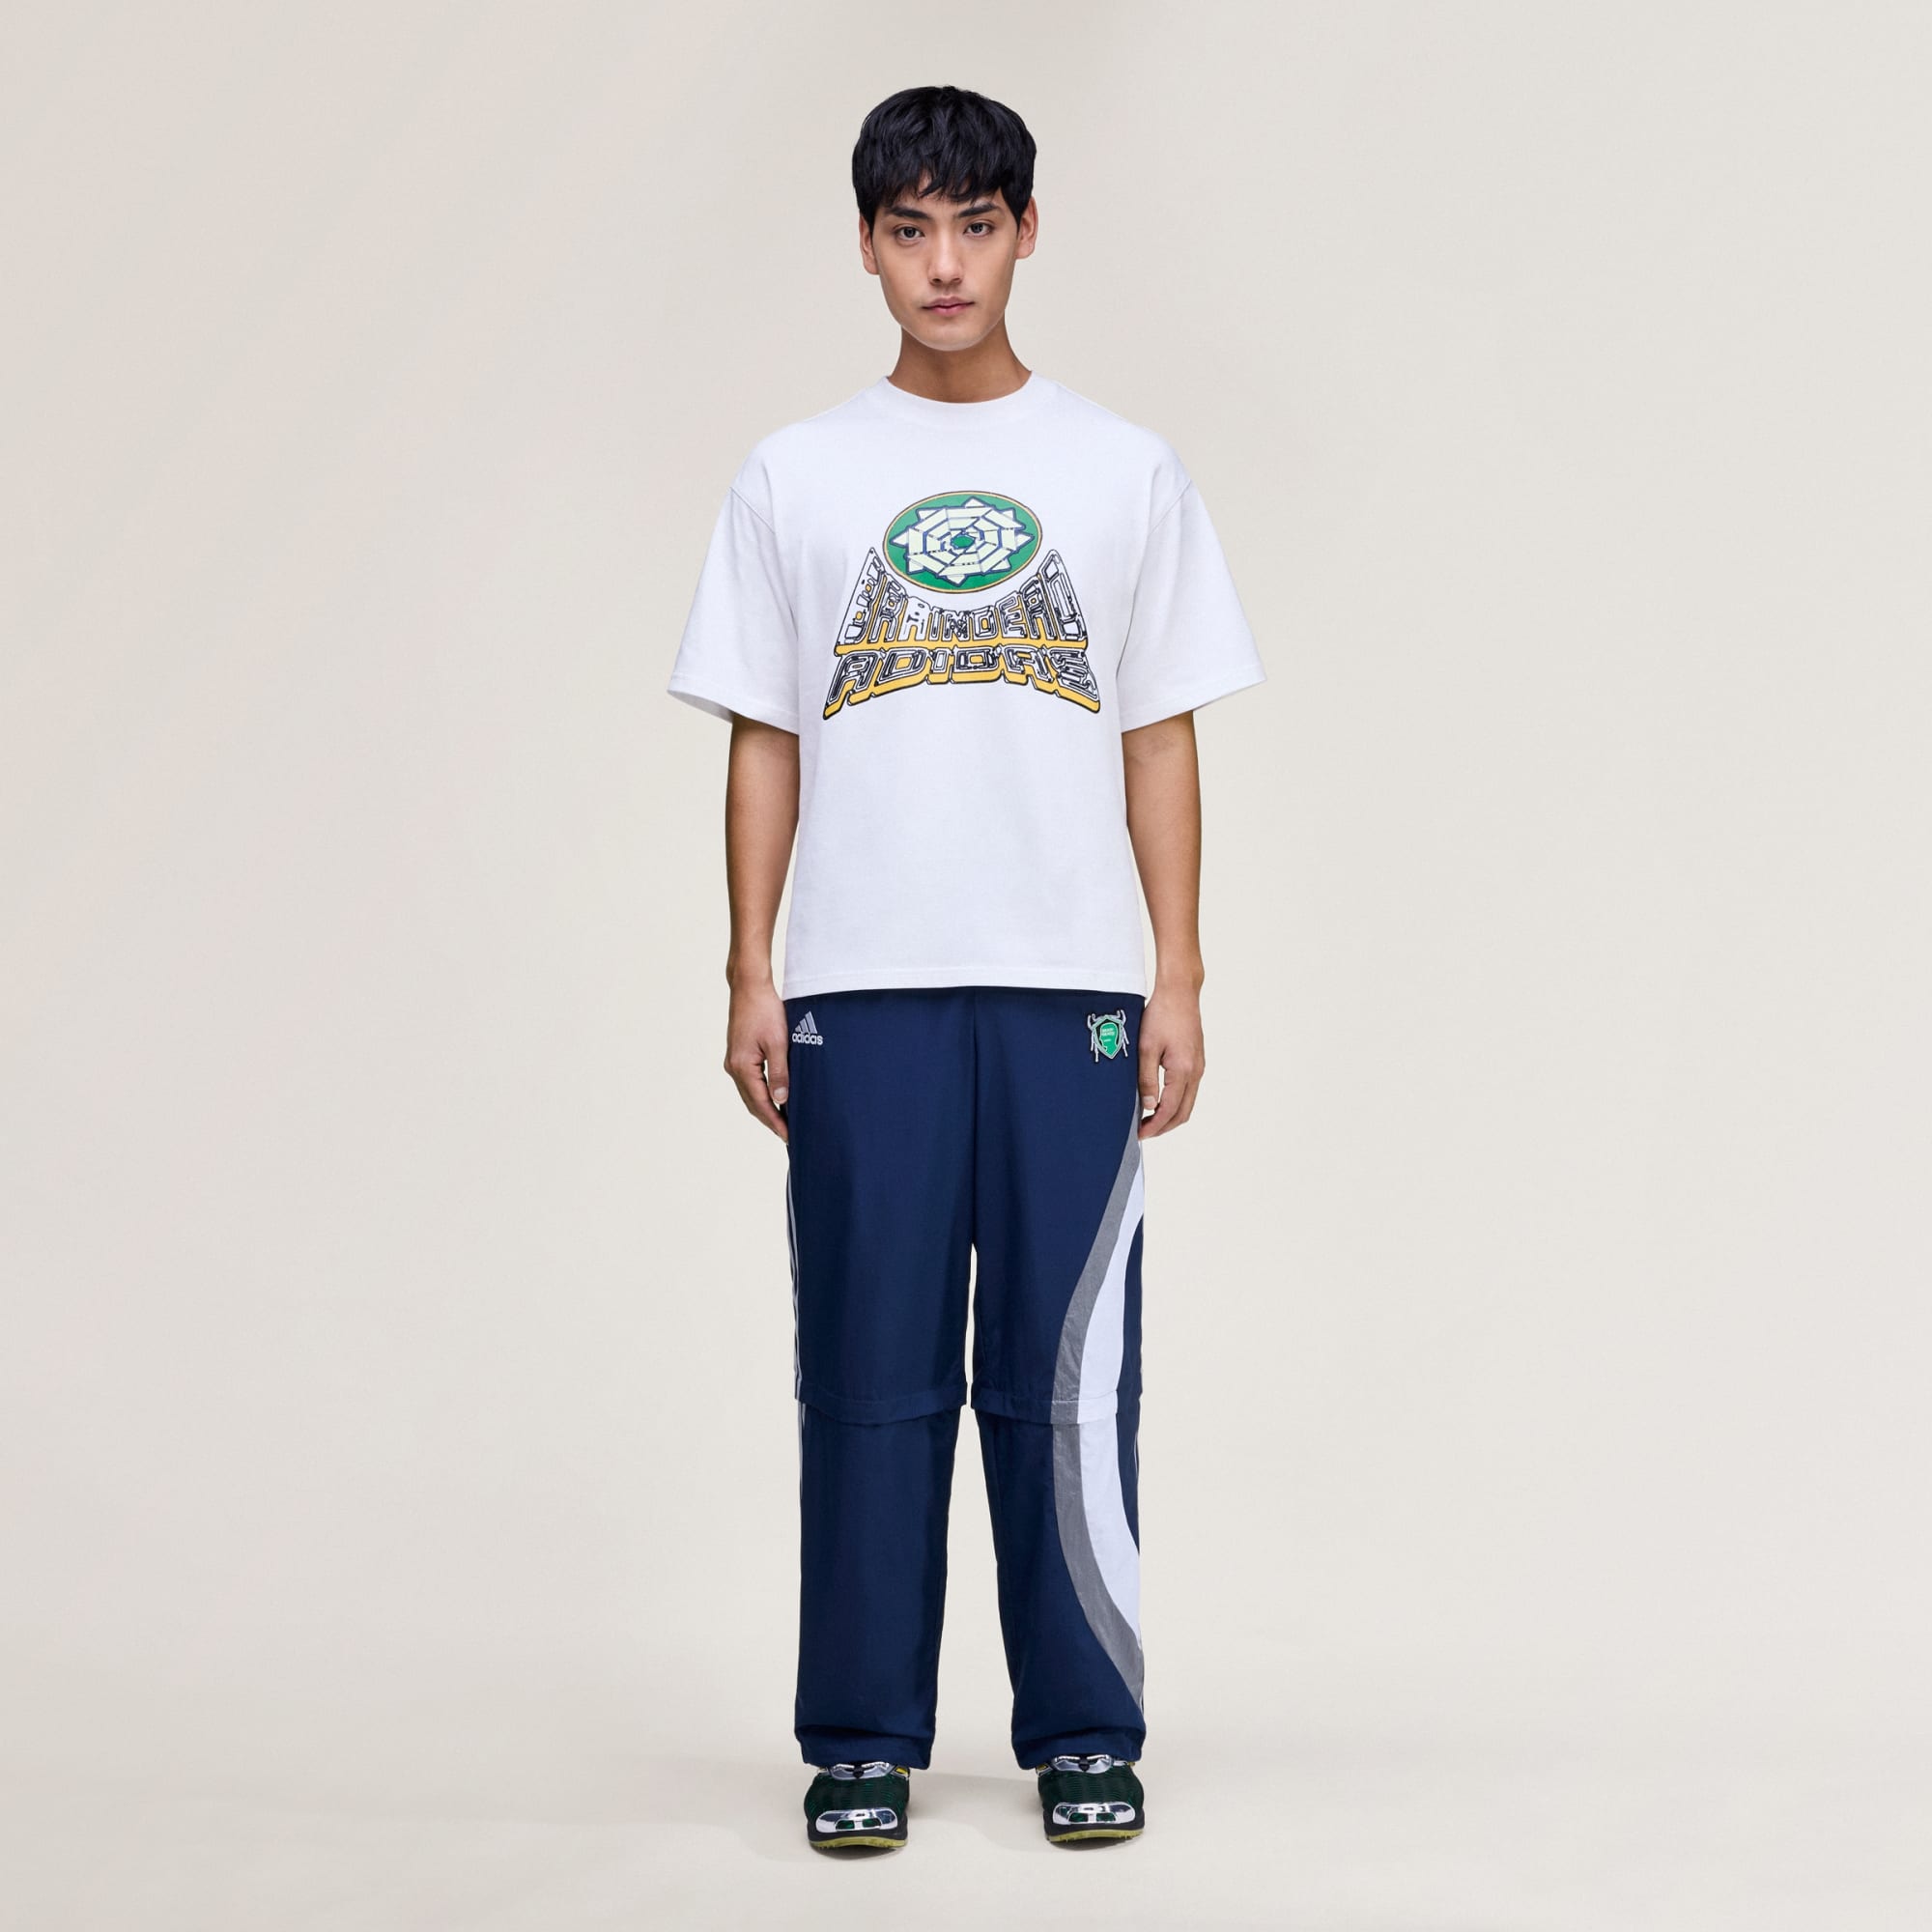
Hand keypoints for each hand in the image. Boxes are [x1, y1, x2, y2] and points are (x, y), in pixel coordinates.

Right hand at [724, 978, 790, 1141]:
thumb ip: (780, 1072)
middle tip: (788, 1135)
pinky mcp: (738, 1055)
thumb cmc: (765, 1011)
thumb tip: (781, 1100)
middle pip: (752, 1103)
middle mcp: (733, 1067)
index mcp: (742, 1066)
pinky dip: (761, 1095)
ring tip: (783, 1122)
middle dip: (770, 1120)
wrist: (749, 988)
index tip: (788, 1136)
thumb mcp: (779, 1042)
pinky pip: (749, 1083)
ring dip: (765, 1109)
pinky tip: (774, 1098)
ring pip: (750, 1094)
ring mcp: (734, 1062)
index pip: (760, 1103)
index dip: (775, 1121)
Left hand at [1137, 982, 1204, 1138]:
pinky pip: (1189, 1091)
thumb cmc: (1161, 1015)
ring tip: (1149, 1119)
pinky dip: (1176, 1103)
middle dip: (1164, 1127)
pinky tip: (1160, 1100)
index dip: (1155, 1126)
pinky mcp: (1197, 1061)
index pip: (1170, 1110)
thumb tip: (1148, 1105)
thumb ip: (1146, 1079)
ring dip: (1170, 1116)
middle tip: (1143, 1132)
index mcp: (1183, 1070)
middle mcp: (1196, 1072)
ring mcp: (1199, 1067)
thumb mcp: (1146, 1047)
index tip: (1140, 1134)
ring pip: (1188, 1103)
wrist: (1180, 993)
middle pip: (1183, 1113)